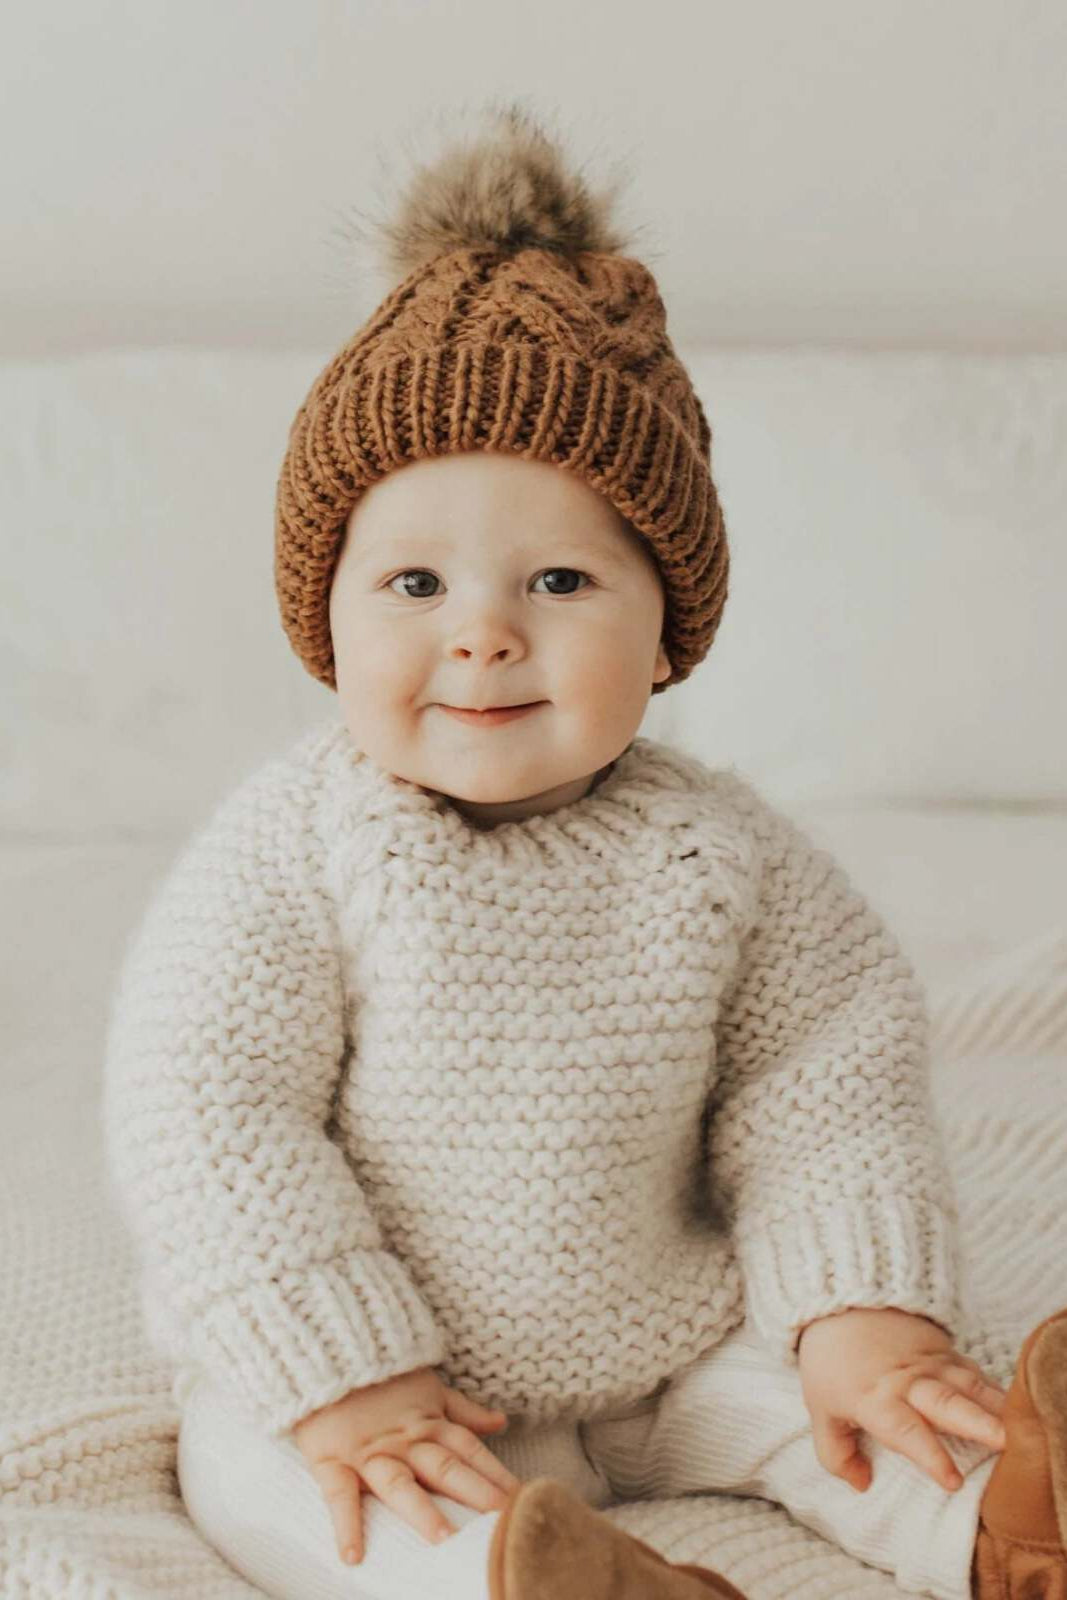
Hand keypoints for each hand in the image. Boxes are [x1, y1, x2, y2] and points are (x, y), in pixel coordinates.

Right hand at [290, 1365, 521, 1566]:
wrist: (327, 1351)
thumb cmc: (380, 1376)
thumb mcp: (428, 1388)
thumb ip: (463, 1410)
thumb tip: (501, 1422)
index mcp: (429, 1423)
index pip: (470, 1451)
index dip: (496, 1474)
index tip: (524, 1499)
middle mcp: (404, 1439)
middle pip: (445, 1467)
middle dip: (474, 1493)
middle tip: (502, 1521)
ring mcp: (369, 1450)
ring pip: (398, 1483)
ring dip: (421, 1510)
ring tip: (443, 1539)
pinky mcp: (332, 1458)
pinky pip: (338, 1494)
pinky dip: (345, 1524)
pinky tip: (353, 1556)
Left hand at [795, 1306, 1007, 1493]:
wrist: (842, 1300)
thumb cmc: (831, 1362)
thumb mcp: (820, 1410)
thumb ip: (836, 1454)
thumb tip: (862, 1485)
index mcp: (876, 1399)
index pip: (906, 1431)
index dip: (930, 1456)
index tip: (953, 1481)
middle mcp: (909, 1382)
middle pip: (948, 1403)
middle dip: (979, 1424)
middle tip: (1006, 1443)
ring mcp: (932, 1364)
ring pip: (970, 1386)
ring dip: (998, 1408)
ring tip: (1023, 1429)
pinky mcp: (946, 1351)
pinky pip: (976, 1373)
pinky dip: (997, 1391)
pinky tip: (1016, 1409)